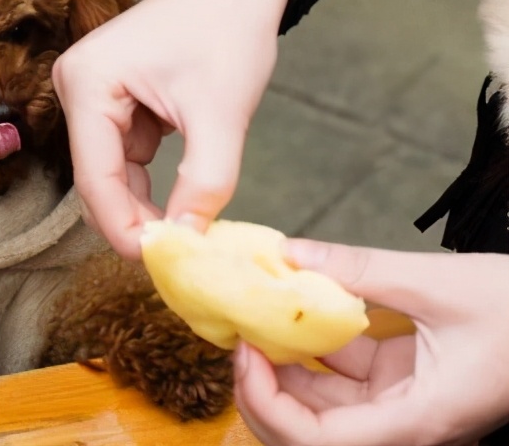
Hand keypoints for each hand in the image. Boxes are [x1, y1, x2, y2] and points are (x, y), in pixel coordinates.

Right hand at [53, 0, 295, 257]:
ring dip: (144, 203)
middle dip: (134, 219)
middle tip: (177, 258)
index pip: (95, 177)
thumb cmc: (229, 31)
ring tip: (185, 230)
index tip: (160, 266)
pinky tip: (179, 197)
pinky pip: (124, 157)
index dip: (123, 228)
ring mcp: (90, 94)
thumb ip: (205, 184)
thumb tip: (186, 244)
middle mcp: (75, 86)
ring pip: (110, 173)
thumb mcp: (222, 115)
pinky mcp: (109, 100)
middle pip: (96, 179)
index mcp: (87, 82)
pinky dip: (151, 181)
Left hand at [235, 240, 508, 445]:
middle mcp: (404, 426)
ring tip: (256, 317)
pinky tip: (292, 311)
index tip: (246, 355)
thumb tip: (290, 252)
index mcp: (418, 421)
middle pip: (310, 431)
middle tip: (239, 334)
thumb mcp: (439, 283)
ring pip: (322, 404)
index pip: (321, 442)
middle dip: (264, 389)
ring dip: (284, 366)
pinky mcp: (401, 383)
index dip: (269, 407)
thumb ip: (360, 269)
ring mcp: (401, 406)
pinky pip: (344, 377)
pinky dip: (314, 348)